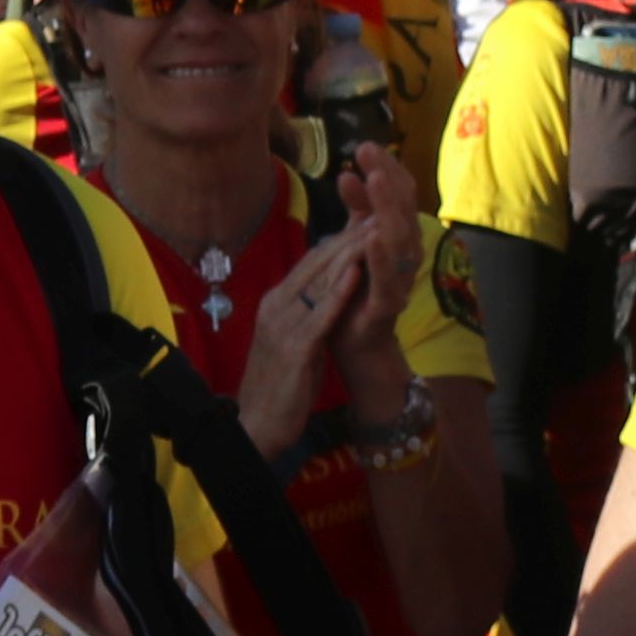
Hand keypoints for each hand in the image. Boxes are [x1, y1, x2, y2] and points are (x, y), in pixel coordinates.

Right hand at [235, 226, 381, 460]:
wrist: (257, 426)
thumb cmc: (280, 383)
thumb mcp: (293, 337)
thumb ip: (307, 310)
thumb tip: (329, 285)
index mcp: (277, 302)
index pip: (311, 262)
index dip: (341, 239)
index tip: (366, 217)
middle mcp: (277, 306)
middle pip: (317, 263)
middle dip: (350, 236)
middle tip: (378, 210)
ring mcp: (283, 325)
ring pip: (319, 281)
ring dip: (350, 252)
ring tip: (375, 227)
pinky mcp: (294, 348)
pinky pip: (319, 313)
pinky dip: (339, 290)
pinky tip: (356, 271)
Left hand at [335, 138, 430, 342]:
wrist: (352, 344)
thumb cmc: (352, 289)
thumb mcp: (350, 243)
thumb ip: (355, 213)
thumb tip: (349, 174)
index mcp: (396, 235)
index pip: (399, 193)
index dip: (386, 168)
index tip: (365, 146)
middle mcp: (405, 252)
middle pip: (404, 207)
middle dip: (387, 177)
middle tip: (367, 150)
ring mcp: (399, 276)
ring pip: (401, 236)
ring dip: (388, 206)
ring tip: (375, 178)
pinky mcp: (389, 303)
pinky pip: (389, 277)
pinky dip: (382, 256)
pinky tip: (372, 235)